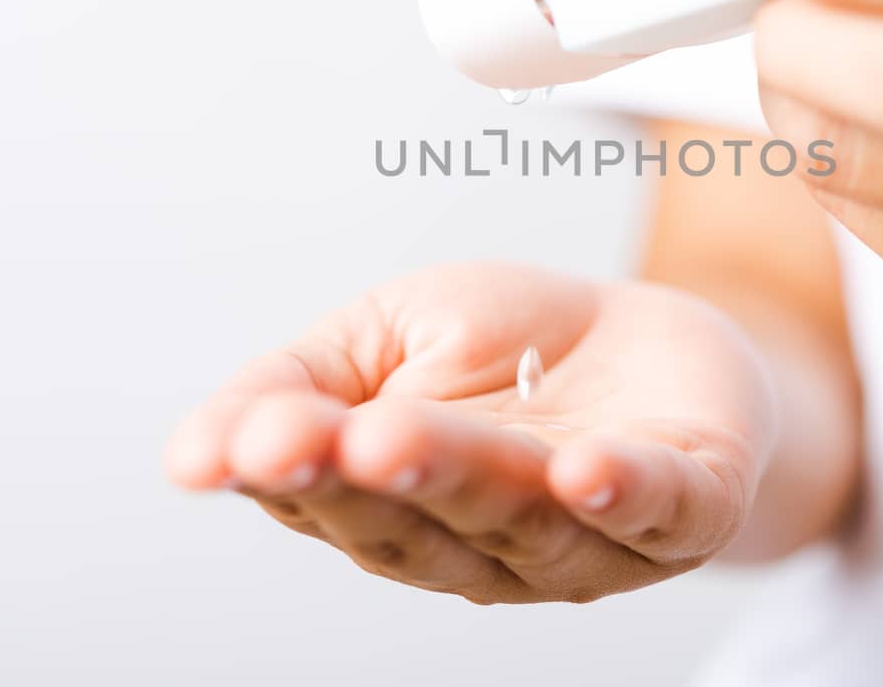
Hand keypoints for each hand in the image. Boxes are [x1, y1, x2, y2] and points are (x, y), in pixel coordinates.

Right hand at [164, 263, 774, 602]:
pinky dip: (623, 493)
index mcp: (404, 511)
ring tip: (408, 438)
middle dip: (369, 481)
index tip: (235, 444)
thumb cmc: (507, 350)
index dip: (286, 474)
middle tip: (315, 441)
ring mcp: (593, 536)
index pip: (334, 500)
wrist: (649, 337)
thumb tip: (193, 451)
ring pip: (524, 519)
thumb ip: (298, 388)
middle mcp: (490, 547)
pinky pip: (658, 508)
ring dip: (466, 482)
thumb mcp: (385, 341)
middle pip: (423, 525)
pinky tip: (585, 470)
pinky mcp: (689, 503)